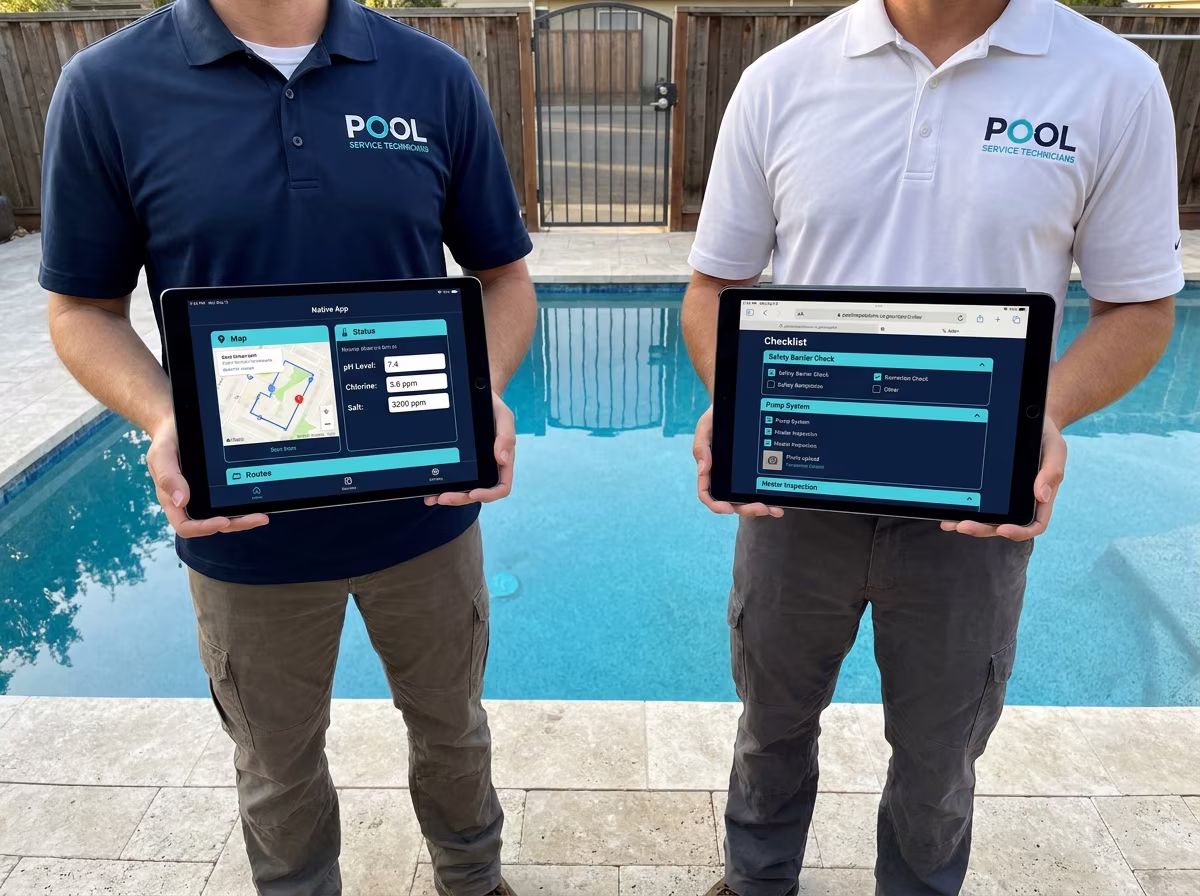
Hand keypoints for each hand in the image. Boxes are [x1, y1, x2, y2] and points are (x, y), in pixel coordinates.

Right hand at [146, 418, 268, 537]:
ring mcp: (205, 495)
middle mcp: (191, 501)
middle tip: (258, 518)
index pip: (185, 525)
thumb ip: (168, 477)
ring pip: (225, 515)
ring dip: (243, 519)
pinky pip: (230, 500)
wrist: (176, 424)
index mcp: (173, 499)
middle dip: (235, 524)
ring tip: (262, 515)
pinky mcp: (217, 486)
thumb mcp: (161, 455)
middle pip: (212, 524)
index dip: (204, 528)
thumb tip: (181, 501)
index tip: (222, 521)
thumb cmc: (166, 441)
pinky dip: (243, 504)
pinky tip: (258, 501)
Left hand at [424, 391, 514, 505]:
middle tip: (444, 497)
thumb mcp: (503, 416)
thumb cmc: (492, 407)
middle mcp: (487, 468)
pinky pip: (452, 478)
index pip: (500, 486)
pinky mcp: (459, 462)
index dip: (488, 494)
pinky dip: (441, 486)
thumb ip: (506, 436)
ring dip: (449, 496)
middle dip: (461, 498)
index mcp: (502, 461)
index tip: (474, 492)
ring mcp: (473, 467)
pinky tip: (430, 489)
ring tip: (433, 497)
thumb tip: (501, 459)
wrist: (475, 395)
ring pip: (463, 490)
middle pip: (477, 493)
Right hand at [693, 405, 782, 517]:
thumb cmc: (716, 418)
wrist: (733, 405)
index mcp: (709, 471)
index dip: (716, 505)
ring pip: (747, 499)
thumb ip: (702, 447)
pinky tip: (779, 502)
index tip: (727, 508)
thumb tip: (704, 469)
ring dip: (760, 508)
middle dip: (747, 509)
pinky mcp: (752, 473)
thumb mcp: (705, 427)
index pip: (707, 494)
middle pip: (732, 502)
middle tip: (762, 508)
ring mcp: (738, 477)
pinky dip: (768, 497)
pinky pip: (758, 488)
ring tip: (775, 510)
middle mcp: (724, 478)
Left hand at [941, 417, 1065, 540]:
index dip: (1019, 532)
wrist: (1028, 418)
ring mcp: (1003, 497)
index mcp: (1039, 498)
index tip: (1003, 529)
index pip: (1034, 525)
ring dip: (968, 523)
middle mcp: (1020, 502)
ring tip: (950, 522)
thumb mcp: (1054, 450)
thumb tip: (1042, 496)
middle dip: (983, 528)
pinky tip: (948, 510)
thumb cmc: (1044, 437)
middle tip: (964, 526)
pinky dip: (962, 508)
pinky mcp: (989, 487)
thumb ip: (1051, 472)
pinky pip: (977, 502)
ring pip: (987, 518)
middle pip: (1002, 525)